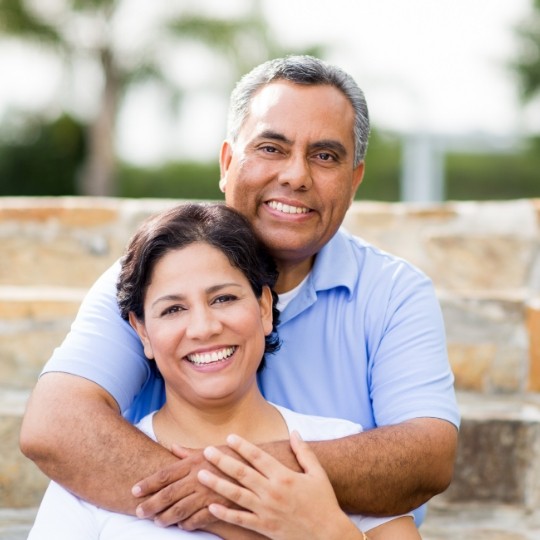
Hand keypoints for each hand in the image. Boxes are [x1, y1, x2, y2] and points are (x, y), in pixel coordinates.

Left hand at [132, 445, 229, 529]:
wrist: (261, 464)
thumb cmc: (235, 455)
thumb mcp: (211, 450)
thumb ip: (189, 452)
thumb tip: (172, 447)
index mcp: (195, 462)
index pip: (165, 474)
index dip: (148, 483)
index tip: (134, 490)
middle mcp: (199, 477)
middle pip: (169, 493)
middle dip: (151, 503)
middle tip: (138, 511)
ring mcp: (210, 492)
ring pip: (181, 509)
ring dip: (167, 517)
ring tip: (157, 522)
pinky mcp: (221, 505)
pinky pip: (200, 518)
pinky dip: (189, 524)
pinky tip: (183, 526)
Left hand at [198, 431, 363, 539]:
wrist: (328, 536)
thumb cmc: (324, 502)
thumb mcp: (317, 473)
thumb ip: (304, 452)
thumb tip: (294, 432)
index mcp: (284, 476)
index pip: (258, 457)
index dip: (242, 446)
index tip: (229, 437)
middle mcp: (272, 492)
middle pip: (242, 473)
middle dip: (222, 461)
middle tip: (206, 451)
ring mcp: (267, 511)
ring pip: (236, 495)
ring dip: (217, 484)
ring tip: (201, 474)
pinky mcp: (264, 527)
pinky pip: (241, 520)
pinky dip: (225, 514)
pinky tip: (211, 506)